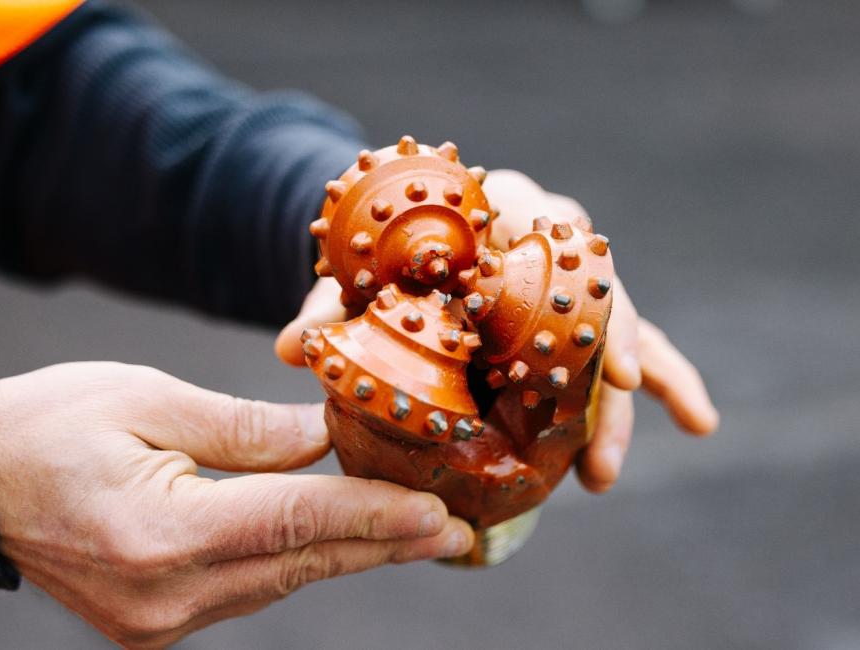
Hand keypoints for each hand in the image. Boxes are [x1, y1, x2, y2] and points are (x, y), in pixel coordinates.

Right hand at [0, 362, 472, 647]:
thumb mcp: (147, 401)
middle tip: (453, 532)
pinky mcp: (155, 622)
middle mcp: (165, 595)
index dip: (374, 516)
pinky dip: (295, 563)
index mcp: (161, 533)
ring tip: (411, 531)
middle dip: (383, 545)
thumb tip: (322, 438)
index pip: (295, 522)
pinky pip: (247, 590)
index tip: (436, 512)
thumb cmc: (49, 426)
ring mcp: (159, 620)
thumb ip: (245, 429)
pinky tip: (335, 542)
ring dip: (346, 554)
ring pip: (280, 582)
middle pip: (300, 564)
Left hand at [275, 169, 717, 493]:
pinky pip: (633, 345)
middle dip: (607, 361)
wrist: (398, 247)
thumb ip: (332, 305)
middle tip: (601, 434)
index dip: (570, 288)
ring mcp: (565, 282)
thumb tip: (291, 349)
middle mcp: (543, 240)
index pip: (544, 230)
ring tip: (608, 472)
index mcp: (494, 209)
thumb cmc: (381, 254)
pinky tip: (697, 421)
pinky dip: (665, 380)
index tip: (580, 353)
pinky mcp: (578, 318)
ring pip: (621, 326)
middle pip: (594, 290)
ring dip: (631, 396)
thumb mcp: (356, 275)